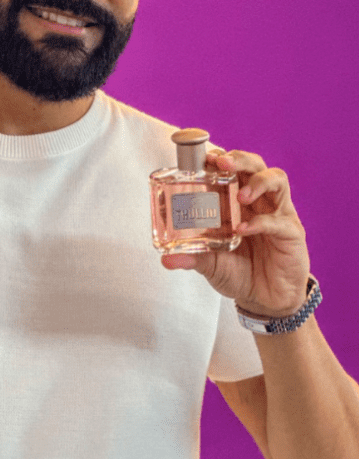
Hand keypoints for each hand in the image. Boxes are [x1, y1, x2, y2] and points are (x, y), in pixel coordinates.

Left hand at [161, 150, 309, 316]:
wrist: (265, 300)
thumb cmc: (241, 273)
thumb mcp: (211, 264)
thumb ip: (193, 258)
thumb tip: (167, 259)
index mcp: (238, 203)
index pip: (233, 170)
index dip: (221, 159)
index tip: (205, 158)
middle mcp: (259, 203)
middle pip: (256, 166)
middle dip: (240, 160)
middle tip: (223, 165)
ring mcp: (278, 215)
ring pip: (277, 180)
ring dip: (257, 182)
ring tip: (241, 196)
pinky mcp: (291, 234)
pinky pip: (279, 221)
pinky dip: (261, 222)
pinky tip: (244, 229)